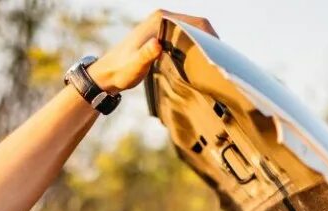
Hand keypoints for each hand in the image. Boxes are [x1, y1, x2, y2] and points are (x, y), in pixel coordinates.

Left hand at [88, 9, 217, 93]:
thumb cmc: (120, 71)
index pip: (195, 21)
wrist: (107, 74)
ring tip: (213, 64)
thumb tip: (157, 44)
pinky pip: (185, 37)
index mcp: (160, 20)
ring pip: (192, 31)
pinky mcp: (162, 36)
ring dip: (204, 44)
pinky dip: (195, 46)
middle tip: (220, 62)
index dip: (211, 36)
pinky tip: (200, 63)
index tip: (219, 54)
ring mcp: (163, 26)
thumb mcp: (134, 66)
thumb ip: (145, 55)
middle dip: (211, 41)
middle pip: (197, 24)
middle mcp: (163, 18)